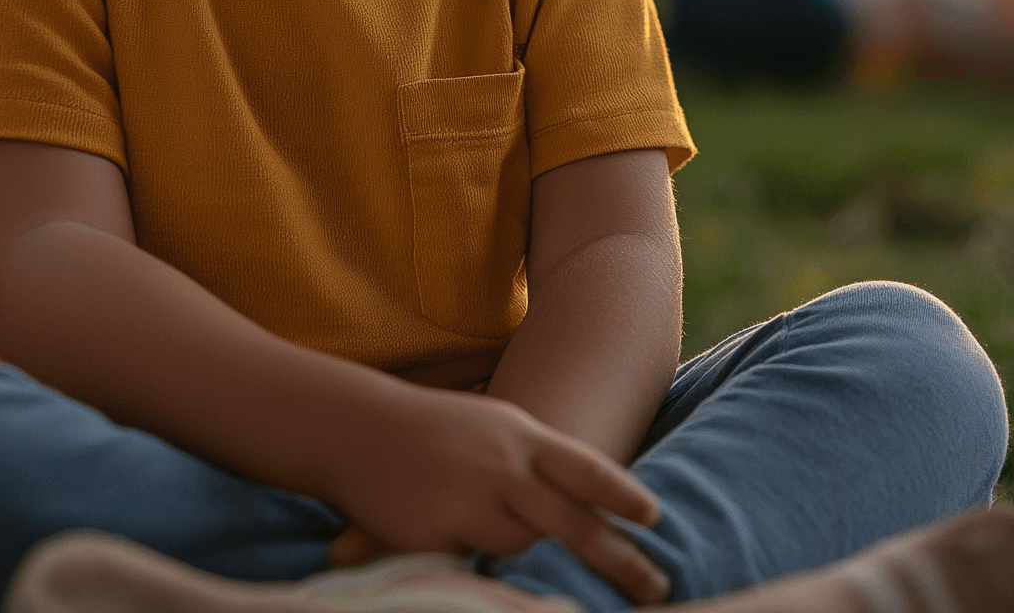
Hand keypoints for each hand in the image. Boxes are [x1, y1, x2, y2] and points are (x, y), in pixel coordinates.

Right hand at [325, 385, 668, 605]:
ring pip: (523, 549)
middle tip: (655, 587)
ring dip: (528, 551)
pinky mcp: (436, 535)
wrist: (358, 429)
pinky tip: (464, 541)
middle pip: (573, 525)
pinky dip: (480, 558)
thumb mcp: (498, 427)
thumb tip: (596, 500)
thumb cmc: (440, 430)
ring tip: (509, 536)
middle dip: (620, 560)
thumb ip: (542, 462)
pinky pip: (477, 562)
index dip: (623, 496)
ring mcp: (469, 503)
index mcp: (522, 436)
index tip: (655, 519)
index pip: (586, 469)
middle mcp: (502, 469)